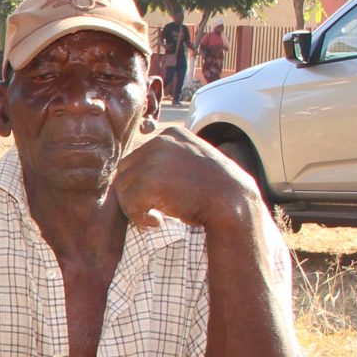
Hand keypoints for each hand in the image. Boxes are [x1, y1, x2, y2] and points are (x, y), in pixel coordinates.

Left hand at [114, 126, 260, 230]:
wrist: (233, 202)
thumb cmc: (214, 190)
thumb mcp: (191, 162)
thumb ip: (167, 161)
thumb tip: (131, 176)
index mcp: (171, 135)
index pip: (137, 158)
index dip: (141, 182)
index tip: (159, 198)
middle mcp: (160, 142)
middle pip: (125, 171)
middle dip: (133, 194)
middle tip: (152, 210)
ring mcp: (155, 160)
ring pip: (123, 188)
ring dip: (135, 207)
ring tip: (156, 216)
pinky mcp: (151, 182)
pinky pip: (128, 203)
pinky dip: (138, 217)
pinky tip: (157, 221)